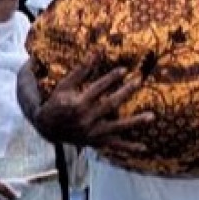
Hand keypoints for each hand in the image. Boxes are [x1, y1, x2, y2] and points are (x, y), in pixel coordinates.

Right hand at [33, 57, 151, 156]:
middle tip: (139, 81)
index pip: (98, 88)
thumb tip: (96, 52)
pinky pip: (114, 145)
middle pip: (110, 104)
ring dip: (135, 122)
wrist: (47, 128)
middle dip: (126, 92)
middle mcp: (86, 118)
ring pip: (116, 126)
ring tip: (152, 116)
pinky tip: (143, 147)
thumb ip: (81, 70)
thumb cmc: (56, 102)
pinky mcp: (95, 142)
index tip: (124, 70)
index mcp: (77, 103)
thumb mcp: (64, 86)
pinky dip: (128, 147)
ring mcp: (92, 132)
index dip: (111, 78)